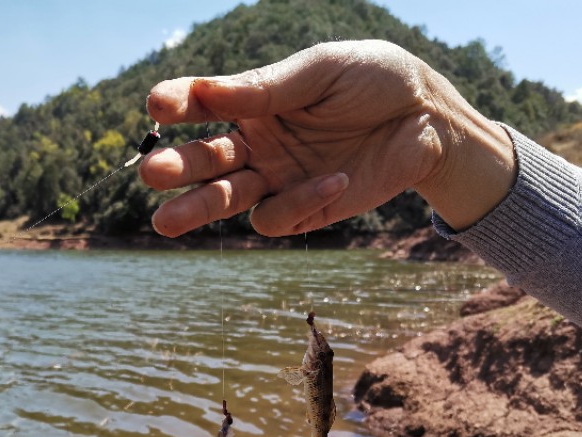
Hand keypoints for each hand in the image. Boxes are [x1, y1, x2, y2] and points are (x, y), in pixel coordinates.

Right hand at [140, 40, 514, 236]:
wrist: (429, 118)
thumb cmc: (374, 79)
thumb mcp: (320, 71)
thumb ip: (265, 88)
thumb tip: (202, 91)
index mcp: (253, 105)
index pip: (204, 107)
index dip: (179, 106)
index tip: (158, 105)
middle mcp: (256, 144)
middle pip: (204, 162)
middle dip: (176, 169)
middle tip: (152, 174)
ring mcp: (277, 179)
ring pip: (225, 201)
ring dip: (197, 210)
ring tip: (166, 221)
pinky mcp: (305, 208)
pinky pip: (278, 217)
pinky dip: (296, 204)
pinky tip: (333, 180)